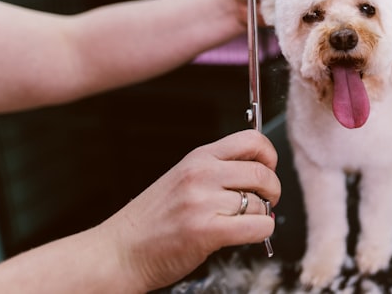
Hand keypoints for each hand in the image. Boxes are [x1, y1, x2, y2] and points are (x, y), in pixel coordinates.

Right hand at [101, 129, 280, 290]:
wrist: (119, 252)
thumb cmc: (151, 221)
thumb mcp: (183, 179)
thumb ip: (217, 171)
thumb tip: (260, 173)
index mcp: (198, 157)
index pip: (252, 140)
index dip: (269, 156)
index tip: (268, 170)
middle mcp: (201, 174)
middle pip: (262, 172)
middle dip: (272, 190)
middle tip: (265, 202)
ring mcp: (203, 201)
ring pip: (260, 203)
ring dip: (260, 216)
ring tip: (242, 222)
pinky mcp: (207, 230)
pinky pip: (259, 227)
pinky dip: (262, 233)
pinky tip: (247, 235)